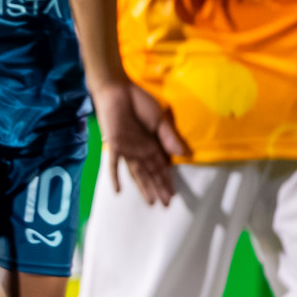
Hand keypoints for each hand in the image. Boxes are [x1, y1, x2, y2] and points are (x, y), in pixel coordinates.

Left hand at [93, 80, 188, 205]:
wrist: (118, 91)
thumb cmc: (139, 102)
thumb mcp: (159, 120)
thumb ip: (168, 137)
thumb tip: (182, 154)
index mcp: (152, 144)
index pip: (161, 167)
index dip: (167, 180)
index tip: (174, 194)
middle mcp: (140, 150)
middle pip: (150, 174)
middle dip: (158, 189)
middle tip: (166, 205)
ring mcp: (127, 149)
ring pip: (137, 173)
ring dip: (144, 187)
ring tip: (151, 202)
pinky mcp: (115, 145)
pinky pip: (114, 164)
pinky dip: (115, 177)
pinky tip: (118, 192)